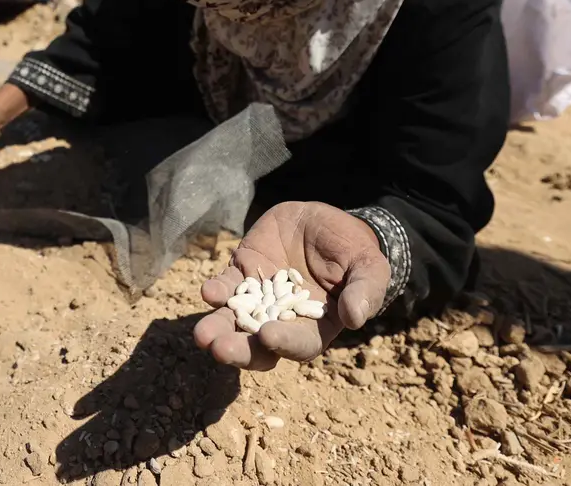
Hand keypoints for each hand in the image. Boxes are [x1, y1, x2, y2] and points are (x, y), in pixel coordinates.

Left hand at [193, 201, 390, 370]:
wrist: (327, 221)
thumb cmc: (353, 251)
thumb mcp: (369, 267)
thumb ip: (365, 291)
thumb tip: (356, 319)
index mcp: (316, 326)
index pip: (299, 344)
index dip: (284, 343)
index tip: (269, 337)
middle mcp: (282, 319)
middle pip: (257, 344)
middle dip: (238, 350)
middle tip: (219, 349)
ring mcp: (258, 298)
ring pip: (233, 320)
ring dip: (217, 328)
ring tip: (201, 335)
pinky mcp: (242, 272)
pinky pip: (226, 286)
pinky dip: (216, 291)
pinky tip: (209, 292)